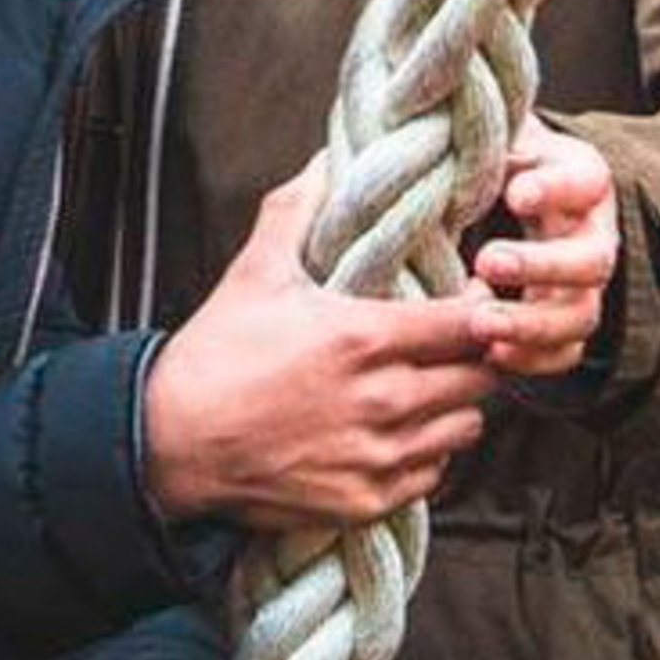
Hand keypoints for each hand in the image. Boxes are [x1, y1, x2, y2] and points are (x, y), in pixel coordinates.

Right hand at [144, 159, 497, 530]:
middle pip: (481, 378)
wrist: (175, 438)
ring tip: (430, 384)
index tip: (478, 298)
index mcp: (364, 338)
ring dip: (456, 404)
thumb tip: (323, 161)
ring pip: (466, 427)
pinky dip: (429, 450)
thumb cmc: (217, 352)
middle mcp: (384, 400)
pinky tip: (401, 429)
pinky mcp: (369, 498)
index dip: (484, 309)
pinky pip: (434, 473)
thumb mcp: (255, 272)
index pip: (469, 325)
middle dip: (477, 355)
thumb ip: (295, 210)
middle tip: (456, 341)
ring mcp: (379, 455)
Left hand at [468, 114, 619, 380]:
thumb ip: (467, 135)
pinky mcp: (562, 322)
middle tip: (487, 260)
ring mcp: (581, 284)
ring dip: (532, 324)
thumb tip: (419, 128)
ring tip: (480, 324)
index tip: (515, 193)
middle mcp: (590, 232)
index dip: (555, 189)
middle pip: (591, 259)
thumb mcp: (484, 134)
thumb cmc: (487, 156)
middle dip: (541, 266)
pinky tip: (492, 355)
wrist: (499, 191)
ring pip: (580, 314)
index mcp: (577, 176)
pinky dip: (532, 359)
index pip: (582, 180)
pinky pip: (564, 354)